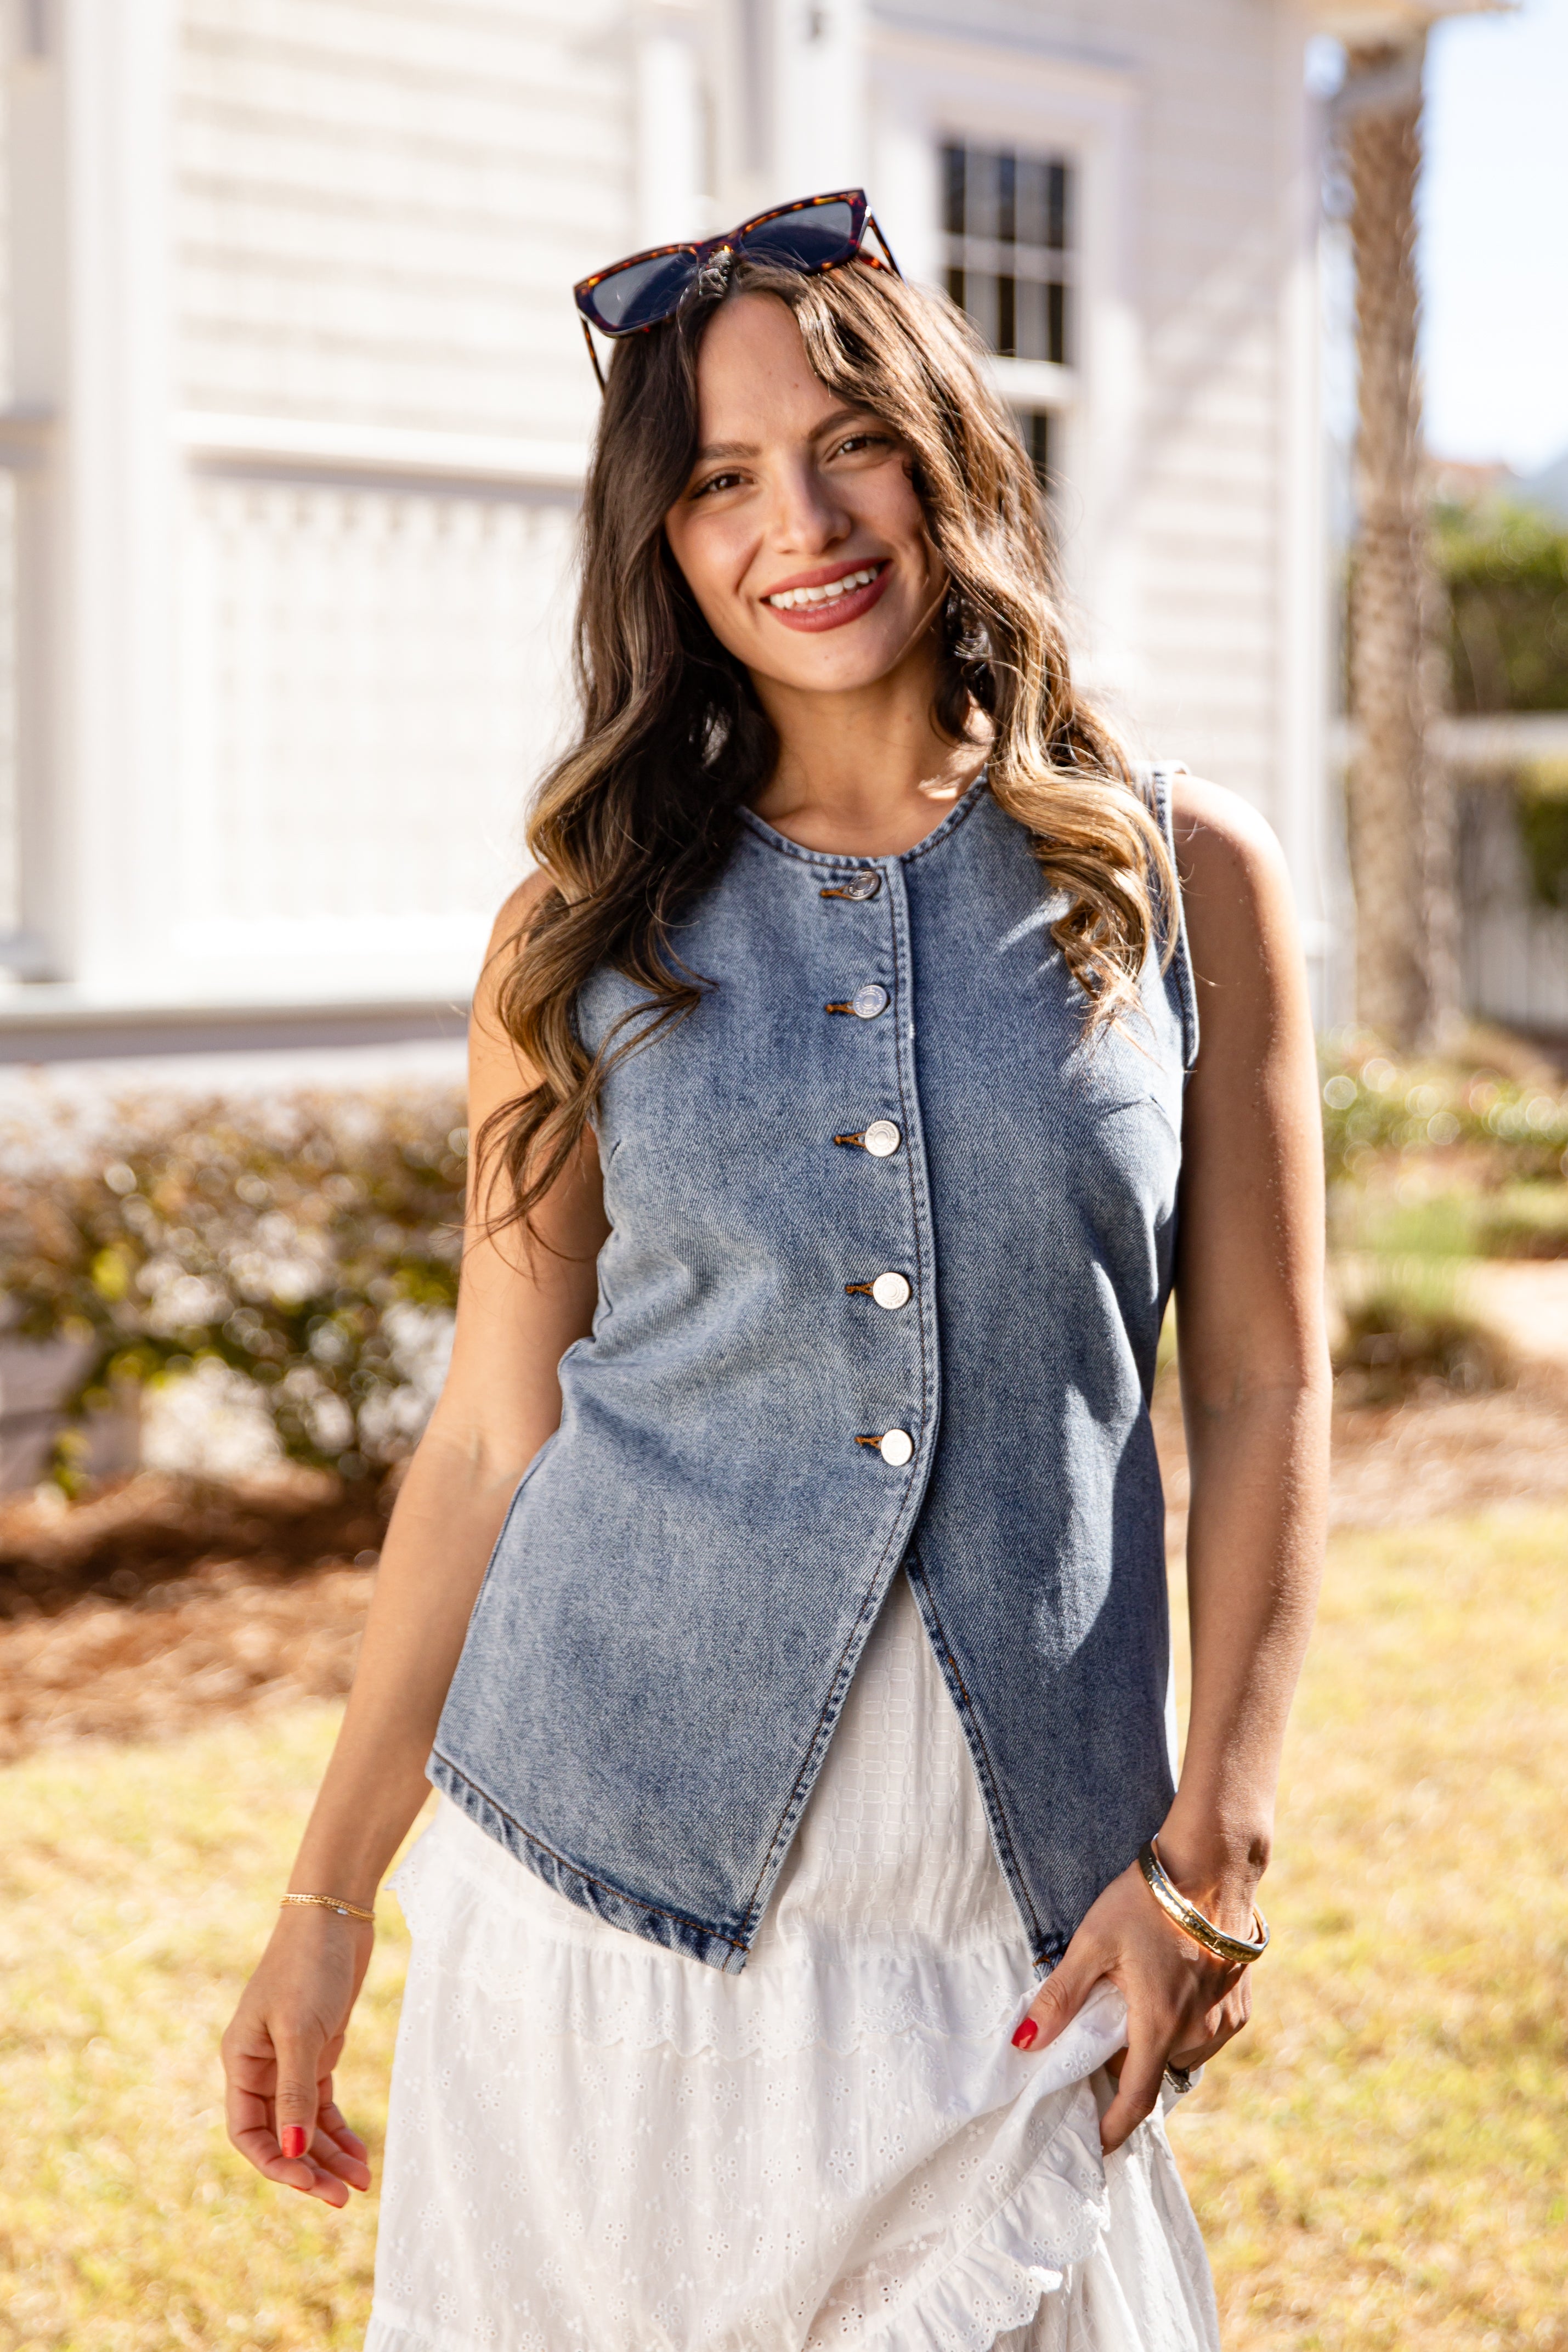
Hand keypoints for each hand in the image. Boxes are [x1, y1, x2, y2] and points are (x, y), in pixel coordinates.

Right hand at [221, 1907, 375, 2206]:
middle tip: (344, 2197)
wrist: (335, 1916)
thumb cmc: (308, 1966)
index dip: (274, 2165)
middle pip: (279, 2136)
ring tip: (362, 2182)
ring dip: (329, 2155)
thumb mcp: (300, 2030)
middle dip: (308, 2169)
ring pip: (304, 2125)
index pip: (247, 2133)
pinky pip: (323, 2106)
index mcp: (241, 2061)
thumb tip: (292, 2152)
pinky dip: (339, 2131)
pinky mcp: (318, 2052)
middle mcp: (260, 2067)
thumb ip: (296, 2091)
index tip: (309, 2184)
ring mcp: (289, 2061)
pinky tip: (360, 2154)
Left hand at [1010, 1844, 1256, 2152]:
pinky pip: (1207, 2035)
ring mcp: (1225, 2020)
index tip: (1095, 2142)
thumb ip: (1059, 1997)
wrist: (1213, 1866)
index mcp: (1160, 2023)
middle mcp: (1199, 2032)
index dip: (1113, 2127)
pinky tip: (1169, 1990)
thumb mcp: (1092, 1942)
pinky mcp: (1241, 2006)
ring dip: (1156, 2044)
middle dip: (1126, 2064)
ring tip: (1134, 2003)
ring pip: (1182, 2054)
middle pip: (1154, 2070)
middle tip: (1101, 2034)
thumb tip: (1024, 2042)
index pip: (1136, 2099)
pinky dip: (1184, 2028)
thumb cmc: (1148, 1900)